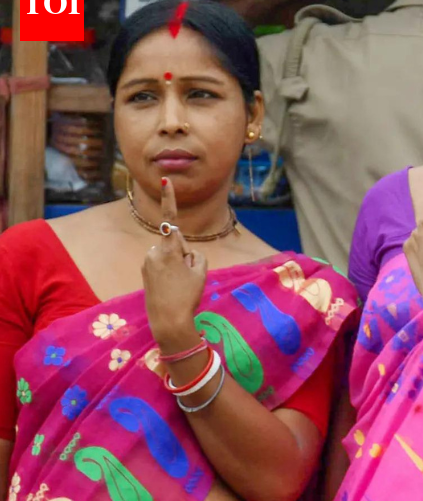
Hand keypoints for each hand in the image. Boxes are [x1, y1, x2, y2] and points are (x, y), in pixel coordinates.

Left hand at [142, 179, 207, 349]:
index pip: (171, 219)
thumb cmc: (187, 296)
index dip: (169, 198)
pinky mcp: (144, 273)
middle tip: (188, 278)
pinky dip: (168, 272)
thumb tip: (184, 252)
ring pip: (168, 255)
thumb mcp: (201, 273)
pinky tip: (171, 288)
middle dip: (183, 254)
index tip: (163, 179)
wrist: (168, 321)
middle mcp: (154, 252)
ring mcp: (147, 262)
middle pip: (175, 243)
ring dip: (176, 264)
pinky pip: (161, 265)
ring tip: (179, 285)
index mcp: (169, 249)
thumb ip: (195, 255)